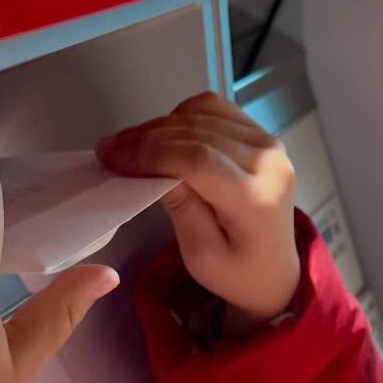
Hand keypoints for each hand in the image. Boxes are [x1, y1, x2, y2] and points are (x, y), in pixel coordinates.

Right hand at [97, 92, 298, 326]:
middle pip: (198, 132)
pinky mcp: (263, 136)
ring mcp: (270, 145)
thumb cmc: (236, 272)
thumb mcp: (200, 254)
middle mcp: (270, 164)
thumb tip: (152, 167)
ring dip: (161, 125)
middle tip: (109, 149)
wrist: (273, 272)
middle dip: (147, 138)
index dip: (151, 154)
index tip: (114, 158)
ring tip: (130, 144)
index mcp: (257, 201)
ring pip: (204, 114)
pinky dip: (184, 117)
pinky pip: (217, 110)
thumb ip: (181, 208)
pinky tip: (163, 136)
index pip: (198, 160)